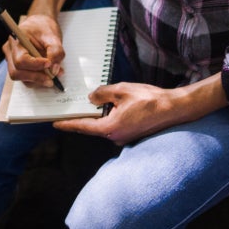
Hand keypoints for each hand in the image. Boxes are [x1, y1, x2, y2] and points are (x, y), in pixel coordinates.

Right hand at [3, 13, 64, 87]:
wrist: (40, 24)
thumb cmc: (44, 27)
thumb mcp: (53, 36)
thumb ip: (56, 51)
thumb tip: (53, 70)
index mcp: (16, 40)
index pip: (21, 60)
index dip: (35, 65)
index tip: (49, 64)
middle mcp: (10, 51)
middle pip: (16, 72)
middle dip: (35, 78)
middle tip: (51, 79)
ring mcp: (12, 60)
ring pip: (21, 78)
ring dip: (38, 80)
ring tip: (53, 75)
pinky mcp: (18, 67)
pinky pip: (25, 78)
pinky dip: (38, 79)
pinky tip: (48, 74)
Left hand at [54, 82, 177, 145]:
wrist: (173, 108)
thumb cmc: (149, 99)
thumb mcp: (121, 90)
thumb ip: (102, 93)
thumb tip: (91, 98)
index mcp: (110, 128)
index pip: (83, 127)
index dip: (67, 124)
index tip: (54, 123)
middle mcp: (115, 137)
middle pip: (93, 126)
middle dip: (84, 116)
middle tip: (70, 107)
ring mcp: (124, 137)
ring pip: (105, 124)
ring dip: (100, 114)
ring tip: (94, 101)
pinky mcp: (132, 134)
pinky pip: (115, 125)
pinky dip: (110, 115)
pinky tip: (112, 104)